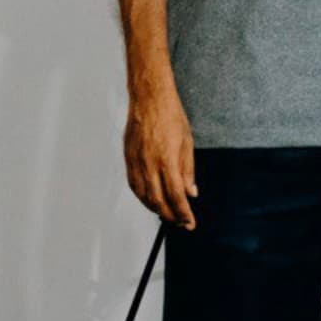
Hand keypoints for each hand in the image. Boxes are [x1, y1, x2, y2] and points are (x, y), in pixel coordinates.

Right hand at [124, 95, 198, 228]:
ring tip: (168, 213)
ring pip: (144, 197)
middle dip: (171, 216)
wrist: (150, 98)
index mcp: (167, 161)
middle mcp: (150, 165)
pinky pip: (134, 185)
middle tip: (181, 222)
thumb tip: (191, 192)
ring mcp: (136, 163)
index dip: (183, 213)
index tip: (190, 222)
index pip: (176, 197)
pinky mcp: (128, 158)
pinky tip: (150, 200)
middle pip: (158, 202)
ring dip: (156, 209)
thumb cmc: (171, 115)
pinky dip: (142, 197)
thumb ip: (188, 170)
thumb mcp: (187, 142)